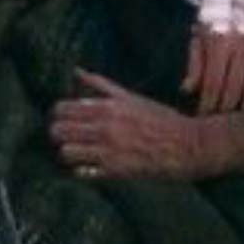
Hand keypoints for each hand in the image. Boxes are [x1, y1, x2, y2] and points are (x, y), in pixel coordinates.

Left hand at [51, 69, 221, 179]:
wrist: (186, 145)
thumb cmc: (160, 119)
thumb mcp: (130, 97)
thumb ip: (101, 85)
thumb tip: (76, 71)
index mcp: (108, 107)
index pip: (63, 109)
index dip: (58, 114)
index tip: (63, 118)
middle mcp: (104, 128)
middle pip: (59, 131)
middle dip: (58, 133)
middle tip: (67, 136)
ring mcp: (108, 151)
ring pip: (66, 152)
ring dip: (68, 152)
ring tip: (78, 152)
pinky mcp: (114, 172)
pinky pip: (81, 172)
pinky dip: (81, 170)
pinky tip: (89, 166)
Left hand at [180, 0, 243, 113]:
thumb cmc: (208, 17)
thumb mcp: (195, 35)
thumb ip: (194, 62)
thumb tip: (189, 90)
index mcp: (220, 40)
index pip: (214, 84)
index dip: (208, 104)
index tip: (203, 117)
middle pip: (235, 88)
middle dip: (224, 109)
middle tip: (218, 121)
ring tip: (237, 118)